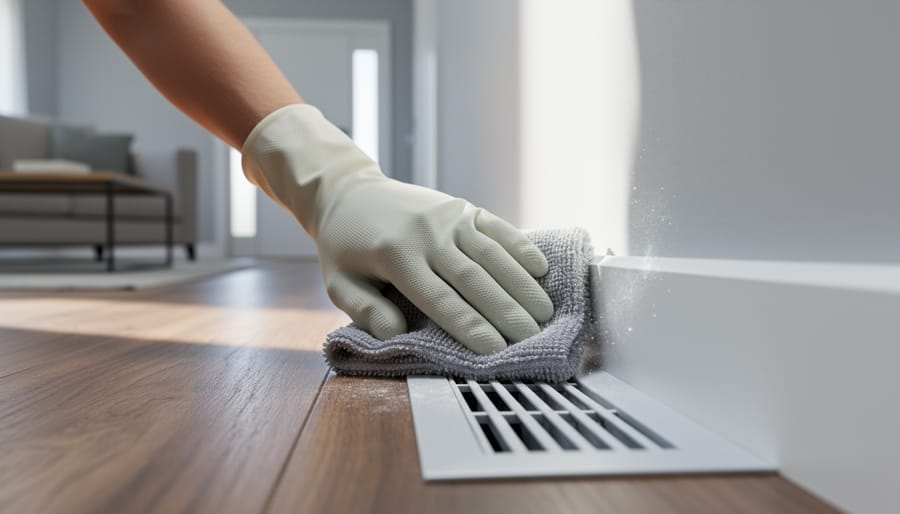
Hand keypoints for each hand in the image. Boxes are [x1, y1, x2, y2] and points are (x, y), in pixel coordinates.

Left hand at [241, 105, 552, 353]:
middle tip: (532, 338)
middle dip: (506, 311)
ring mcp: (448, 217)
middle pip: (474, 279)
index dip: (469, 326)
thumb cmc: (345, 247)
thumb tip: (397, 333)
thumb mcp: (339, 283)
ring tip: (545, 312)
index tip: (495, 350)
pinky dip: (521, 247)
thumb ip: (365, 310)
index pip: (440, 299)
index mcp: (396, 256)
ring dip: (521, 284)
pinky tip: (541, 269)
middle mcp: (428, 234)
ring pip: (492, 254)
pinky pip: (497, 228)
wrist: (349, 192)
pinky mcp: (461, 207)